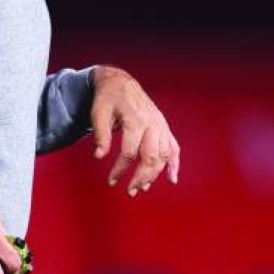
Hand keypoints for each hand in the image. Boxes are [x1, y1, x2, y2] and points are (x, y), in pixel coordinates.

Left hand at [90, 65, 179, 195]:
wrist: (120, 82)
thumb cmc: (108, 98)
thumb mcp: (98, 113)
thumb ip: (100, 135)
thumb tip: (99, 156)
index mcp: (136, 120)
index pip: (130, 152)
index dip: (120, 169)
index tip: (112, 181)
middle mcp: (152, 123)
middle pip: (151, 157)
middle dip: (141, 177)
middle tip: (130, 191)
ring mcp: (160, 125)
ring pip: (163, 155)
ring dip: (154, 175)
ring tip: (143, 188)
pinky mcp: (163, 127)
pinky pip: (173, 147)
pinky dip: (174, 164)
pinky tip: (172, 179)